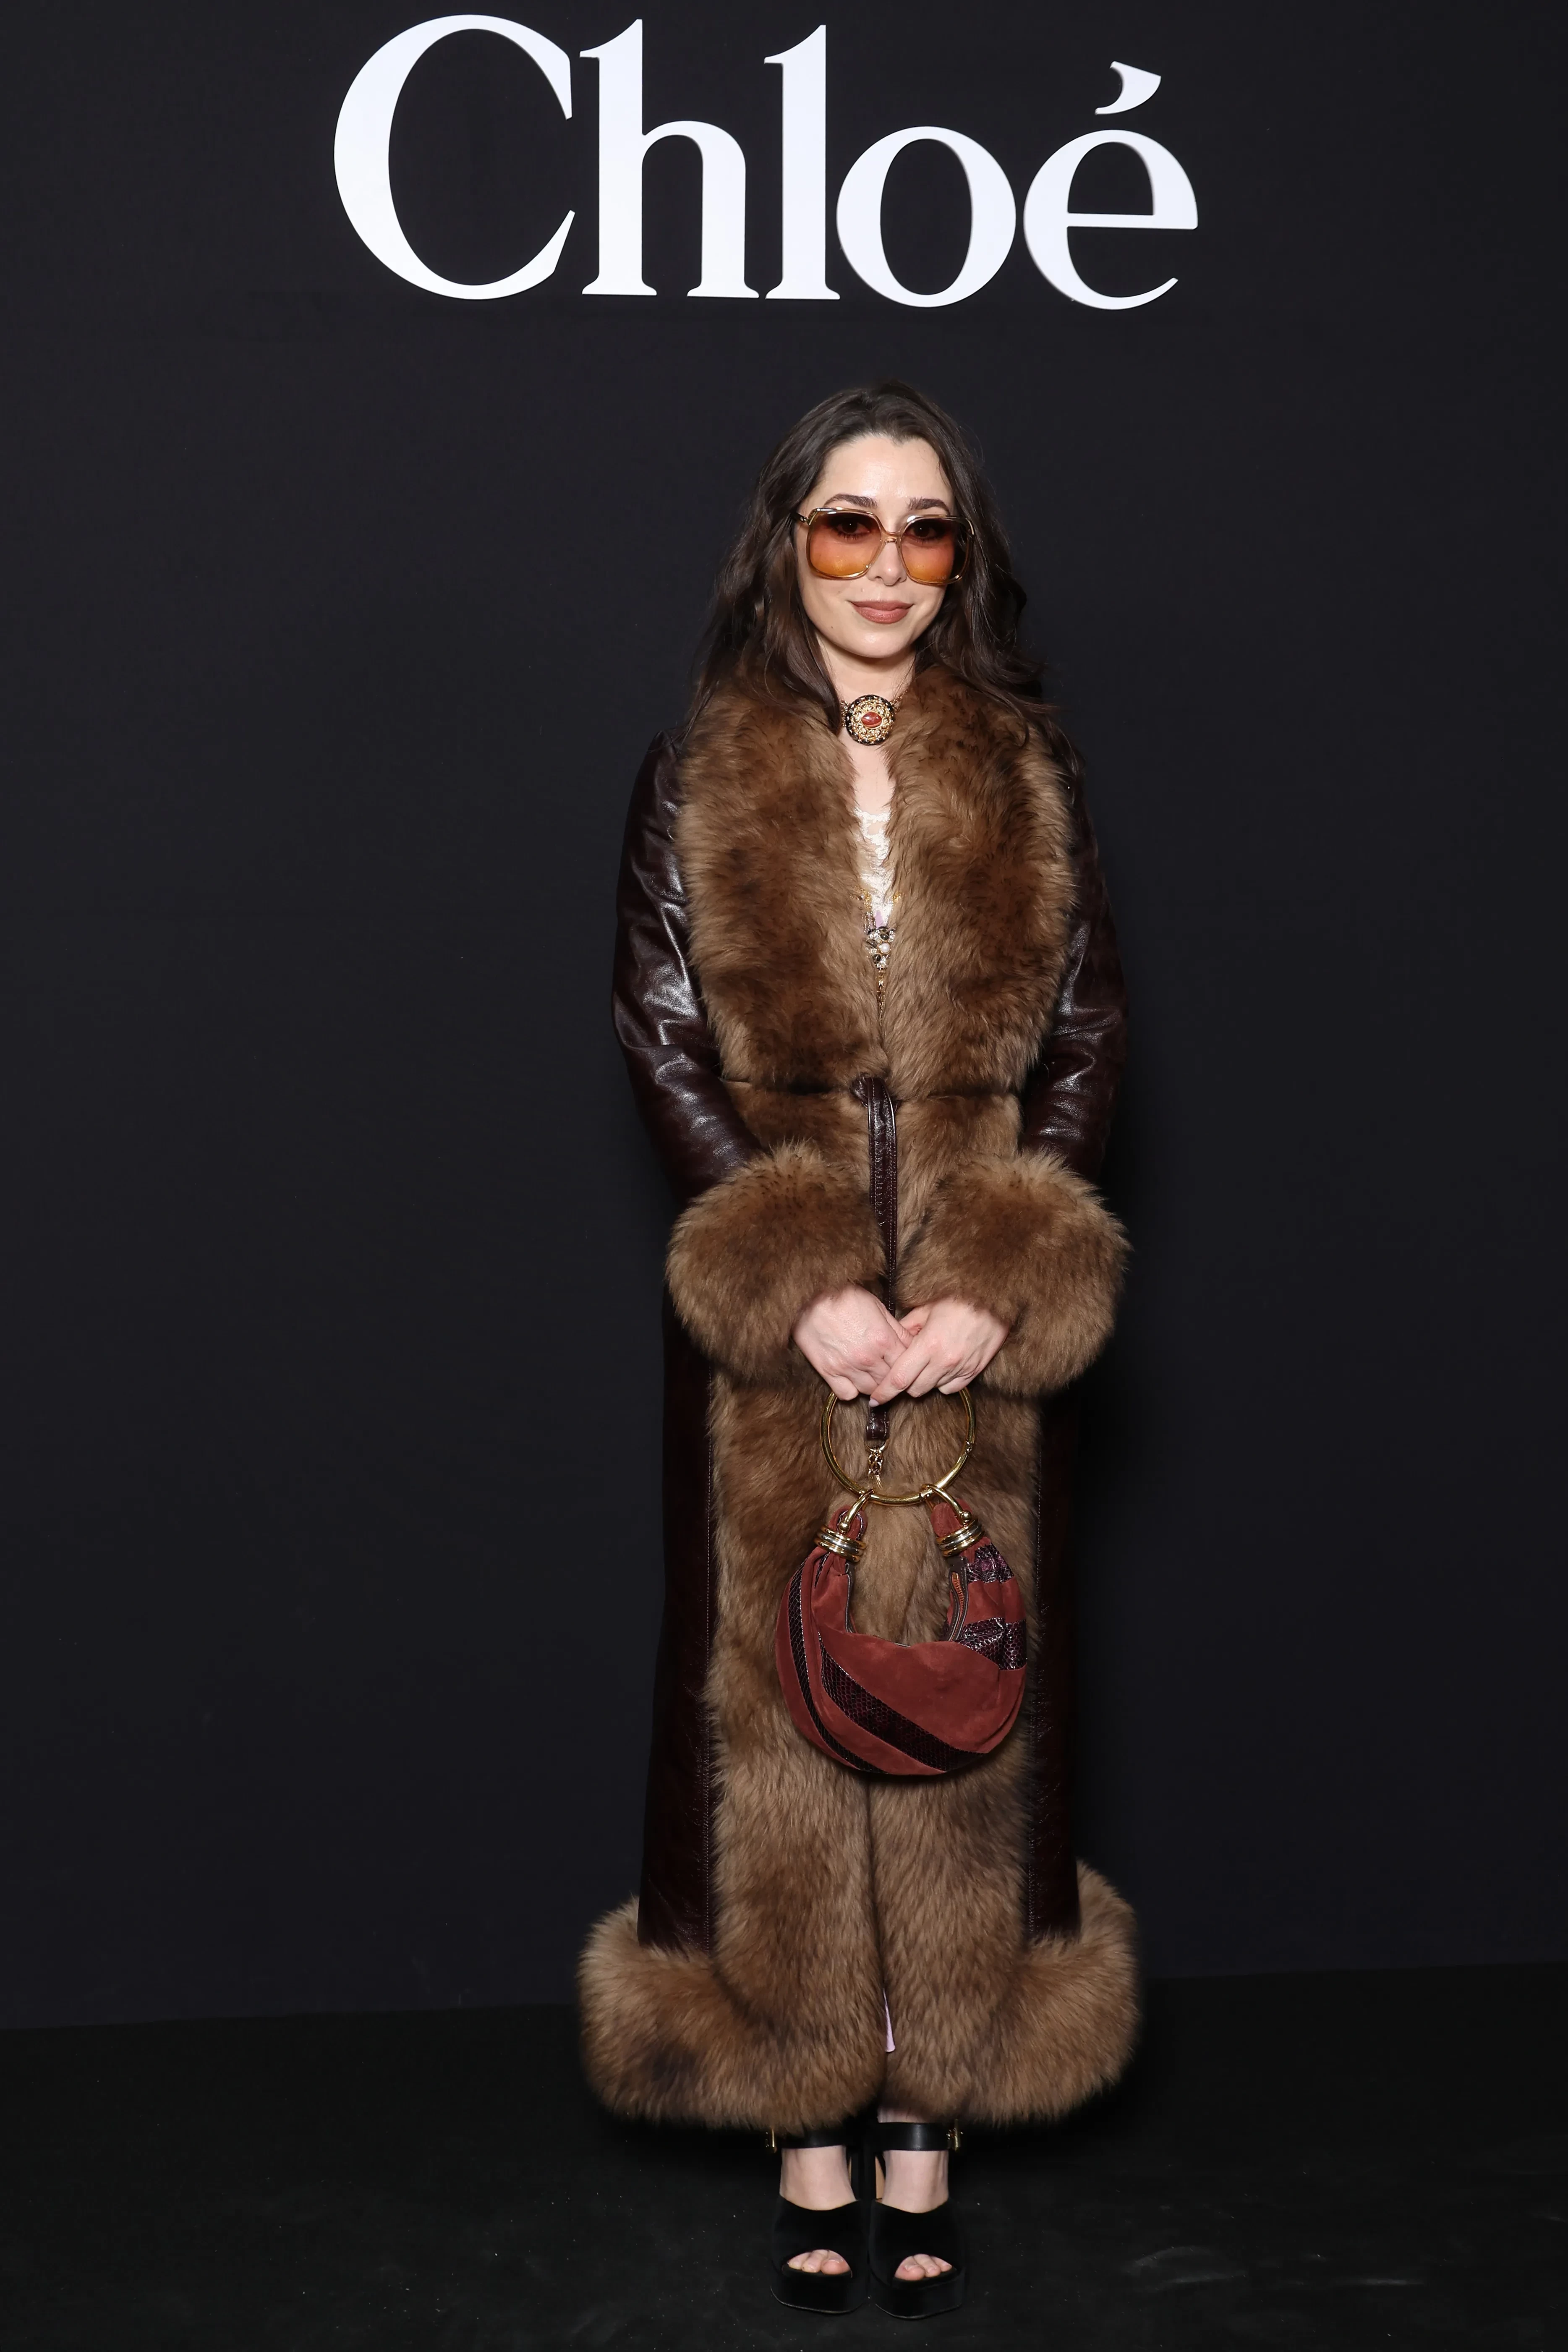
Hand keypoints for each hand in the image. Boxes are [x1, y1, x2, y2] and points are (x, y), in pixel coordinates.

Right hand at [793, 1285, 909, 1400]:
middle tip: (888, 1369)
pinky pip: (847, 1395)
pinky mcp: (829, 1372)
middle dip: (892, 1376)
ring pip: (871, 1391)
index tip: (904, 1362)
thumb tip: (912, 1343)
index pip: (906, 1365)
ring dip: (874, 1384)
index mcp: (883, 1340)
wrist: (808, 1297)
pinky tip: (853, 1379)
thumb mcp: (876, 1306)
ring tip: (871, 1373)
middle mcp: (868, 1358)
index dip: (907, 1364)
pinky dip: (852, 1390)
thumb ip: (896, 1328)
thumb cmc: (843, 1297)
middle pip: (890, 1381)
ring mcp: (848, 1367)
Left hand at [875, 1298, 1007, 1400]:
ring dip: (924, 1381)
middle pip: (914, 1389)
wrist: (994, 1300)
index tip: (875, 1399)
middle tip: (904, 1370)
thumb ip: (907, 1327)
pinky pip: (951, 1388)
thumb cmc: (958, 1299)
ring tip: (926, 1364)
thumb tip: (893, 1341)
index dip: (884, 1392)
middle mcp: (944, 1361)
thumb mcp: (927, 1308)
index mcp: (928, 1345)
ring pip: (932, 1389)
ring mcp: (961, 1368)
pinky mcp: (974, 1371)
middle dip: (905, 1384)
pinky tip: (941, 1368)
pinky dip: (942, 1383)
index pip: (899, 1378)